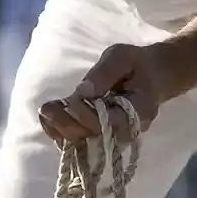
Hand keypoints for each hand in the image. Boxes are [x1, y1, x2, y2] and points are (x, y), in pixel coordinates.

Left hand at [38, 43, 172, 143]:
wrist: (151, 75)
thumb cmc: (137, 64)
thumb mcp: (122, 57)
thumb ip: (105, 73)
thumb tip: (84, 91)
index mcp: (138, 111)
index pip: (110, 124)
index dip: (87, 116)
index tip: (70, 102)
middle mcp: (125, 129)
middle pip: (93, 136)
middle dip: (67, 124)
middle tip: (46, 109)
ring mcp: (113, 134)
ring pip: (83, 140)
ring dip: (60, 128)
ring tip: (44, 111)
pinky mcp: (101, 132)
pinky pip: (79, 137)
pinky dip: (60, 130)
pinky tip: (47, 118)